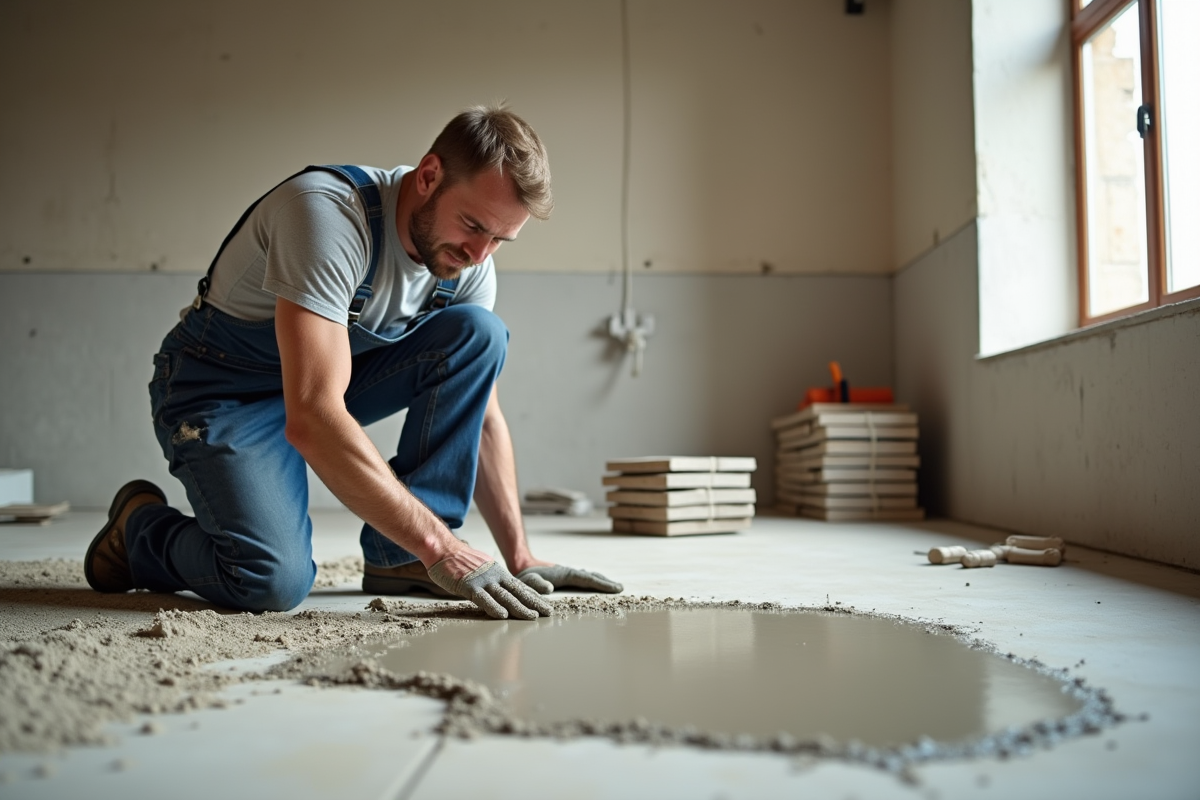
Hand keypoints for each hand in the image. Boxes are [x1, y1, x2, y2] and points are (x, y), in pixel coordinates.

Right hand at [428, 555, 553, 619]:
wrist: (443, 549)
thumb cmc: (460, 561)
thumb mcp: (484, 568)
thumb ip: (494, 579)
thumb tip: (502, 591)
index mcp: (498, 573)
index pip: (520, 587)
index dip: (534, 597)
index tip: (545, 605)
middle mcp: (495, 576)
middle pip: (518, 592)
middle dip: (534, 603)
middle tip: (549, 613)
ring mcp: (483, 581)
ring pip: (504, 597)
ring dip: (519, 608)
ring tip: (532, 617)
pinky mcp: (469, 586)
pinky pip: (483, 598)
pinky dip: (493, 607)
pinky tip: (502, 615)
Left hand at [516, 564, 623, 593]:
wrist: (520, 567)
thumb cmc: (522, 578)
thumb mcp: (526, 582)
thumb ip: (536, 584)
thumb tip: (549, 588)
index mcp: (564, 574)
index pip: (587, 579)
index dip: (601, 584)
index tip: (615, 588)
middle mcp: (568, 572)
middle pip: (591, 576)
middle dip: (606, 582)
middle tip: (621, 588)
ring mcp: (567, 574)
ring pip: (588, 576)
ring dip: (601, 580)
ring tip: (613, 586)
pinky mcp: (565, 577)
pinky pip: (583, 579)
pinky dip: (593, 580)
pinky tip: (596, 584)